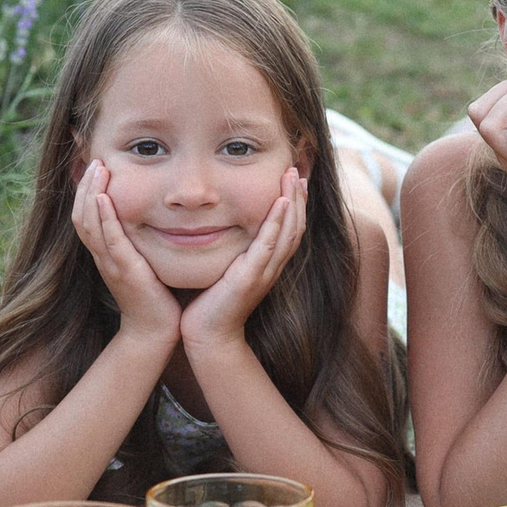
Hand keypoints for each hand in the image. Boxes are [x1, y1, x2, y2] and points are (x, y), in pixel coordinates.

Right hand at [72, 162, 180, 347]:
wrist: (155, 332)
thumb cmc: (155, 297)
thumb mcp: (143, 262)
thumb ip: (140, 241)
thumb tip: (153, 215)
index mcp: (105, 254)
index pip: (86, 216)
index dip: (86, 191)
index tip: (96, 167)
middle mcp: (102, 256)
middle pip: (81, 215)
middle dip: (85, 185)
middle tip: (95, 160)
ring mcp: (110, 263)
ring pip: (89, 223)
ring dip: (91, 193)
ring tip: (97, 169)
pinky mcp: (125, 270)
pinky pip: (108, 240)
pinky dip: (103, 218)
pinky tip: (103, 198)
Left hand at [180, 168, 306, 351]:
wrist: (207, 336)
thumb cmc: (210, 304)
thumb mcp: (225, 270)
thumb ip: (230, 251)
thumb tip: (220, 226)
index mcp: (267, 265)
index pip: (289, 229)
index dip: (295, 204)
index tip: (295, 180)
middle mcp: (271, 267)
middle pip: (296, 226)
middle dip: (299, 197)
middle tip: (298, 170)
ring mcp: (264, 273)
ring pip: (289, 232)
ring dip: (293, 203)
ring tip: (294, 178)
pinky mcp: (250, 278)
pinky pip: (269, 246)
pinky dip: (277, 223)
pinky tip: (280, 203)